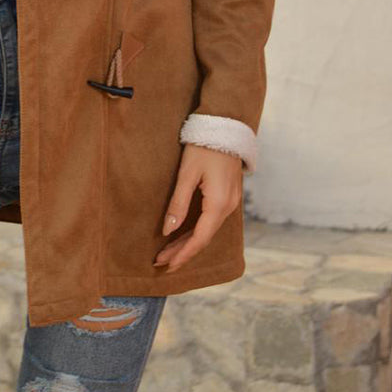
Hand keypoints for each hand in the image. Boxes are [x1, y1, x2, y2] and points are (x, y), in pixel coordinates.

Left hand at [153, 144, 242, 271]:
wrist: (226, 125)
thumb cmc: (204, 147)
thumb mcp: (187, 173)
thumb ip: (178, 203)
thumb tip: (168, 230)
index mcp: (219, 204)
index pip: (199, 239)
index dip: (182, 254)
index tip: (166, 265)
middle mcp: (228, 207)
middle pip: (204, 238)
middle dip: (182, 251)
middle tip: (161, 261)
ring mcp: (230, 202)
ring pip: (208, 230)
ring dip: (188, 242)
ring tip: (168, 251)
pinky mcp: (228, 196)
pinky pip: (211, 220)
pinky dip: (197, 230)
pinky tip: (184, 234)